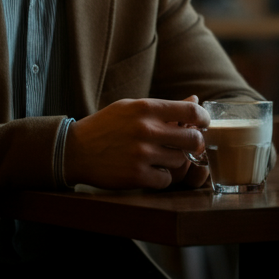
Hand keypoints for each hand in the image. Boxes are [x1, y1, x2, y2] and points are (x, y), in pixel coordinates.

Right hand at [64, 95, 208, 189]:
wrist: (74, 150)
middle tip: (189, 144)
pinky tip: (152, 171)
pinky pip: (166, 180)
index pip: (191, 110)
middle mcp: (146, 129)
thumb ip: (164, 106)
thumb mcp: (132, 107)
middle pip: (192, 138)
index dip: (203, 118)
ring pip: (180, 161)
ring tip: (163, 157)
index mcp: (146, 108)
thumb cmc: (107, 126)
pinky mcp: (136, 176)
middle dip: (195, 142)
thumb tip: (196, 99)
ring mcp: (141, 154)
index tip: (203, 123)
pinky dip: (163, 178)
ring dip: (176, 161)